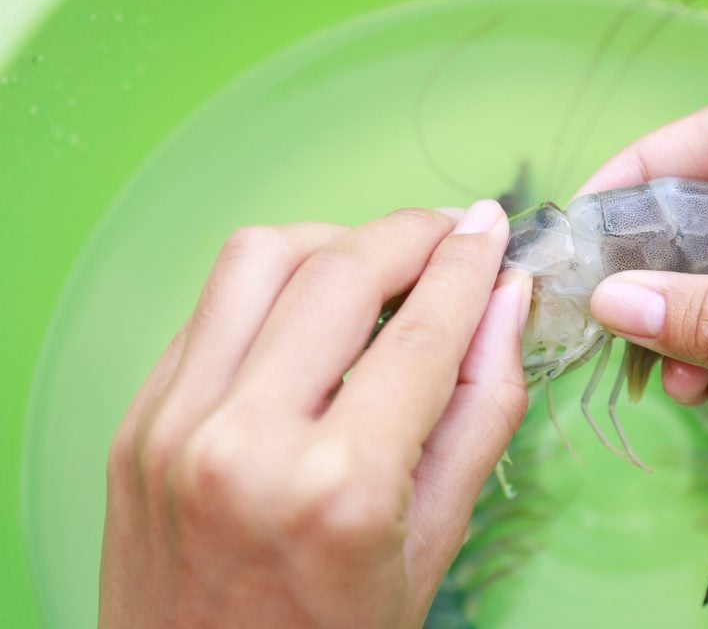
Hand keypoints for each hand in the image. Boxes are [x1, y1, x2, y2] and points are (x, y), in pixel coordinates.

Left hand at [99, 202, 530, 627]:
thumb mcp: (433, 543)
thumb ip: (481, 412)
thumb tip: (506, 304)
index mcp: (339, 488)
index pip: (424, 330)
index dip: (471, 264)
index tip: (493, 229)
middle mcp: (243, 441)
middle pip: (339, 271)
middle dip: (410, 233)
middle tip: (451, 235)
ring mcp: (173, 424)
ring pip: (258, 259)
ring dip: (334, 241)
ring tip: (380, 265)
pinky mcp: (137, 419)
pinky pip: (210, 307)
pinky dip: (272, 285)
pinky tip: (310, 311)